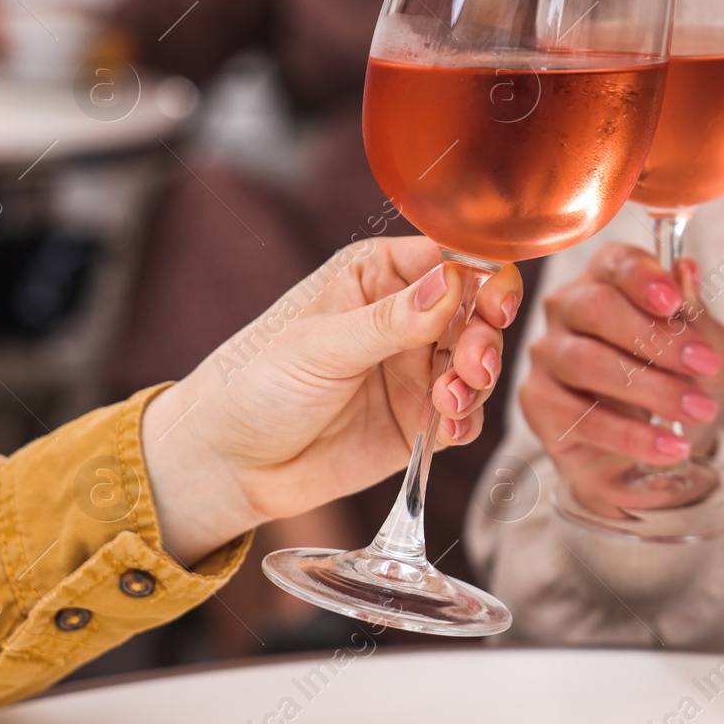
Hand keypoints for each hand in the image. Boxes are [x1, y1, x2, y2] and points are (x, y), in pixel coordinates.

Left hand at [142, 237, 522, 563]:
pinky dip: (466, 421)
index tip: (494, 304)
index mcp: (379, 276)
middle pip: (477, 312)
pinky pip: (465, 415)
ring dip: (476, 382)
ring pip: (479, 364)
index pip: (451, 258)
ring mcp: (416, 369)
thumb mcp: (320, 346)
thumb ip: (391, 319)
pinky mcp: (420, 419)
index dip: (484, 276)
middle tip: (473, 367)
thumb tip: (454, 280)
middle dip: (484, 338)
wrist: (229, 465)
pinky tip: (446, 429)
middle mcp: (406, 317)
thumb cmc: (255, 386)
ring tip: (448, 403)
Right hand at [518, 244, 723, 510]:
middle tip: (704, 366)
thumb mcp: (703, 348)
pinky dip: (632, 435)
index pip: (615, 262)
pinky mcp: (537, 401)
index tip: (673, 303)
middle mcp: (567, 307)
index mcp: (607, 278)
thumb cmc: (677, 380)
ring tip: (697, 410)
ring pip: (587, 362)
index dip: (643, 279)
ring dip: (652, 389)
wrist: (658, 446)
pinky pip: (580, 416)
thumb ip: (694, 316)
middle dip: (656, 339)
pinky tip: (669, 447)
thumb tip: (687, 270)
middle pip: (596, 307)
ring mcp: (546, 353)